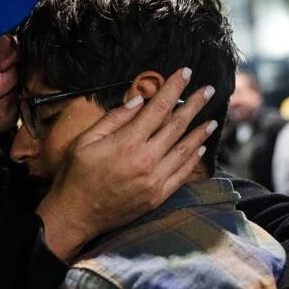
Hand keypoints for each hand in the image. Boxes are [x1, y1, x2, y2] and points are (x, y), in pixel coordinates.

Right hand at [36, 67, 216, 260]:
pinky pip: (182, 174)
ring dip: (200, 132)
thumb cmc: (75, 175)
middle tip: (208, 90)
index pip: (158, 108)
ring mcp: (154, 180)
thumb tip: (138, 100)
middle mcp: (146, 160)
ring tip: (212, 119)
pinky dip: (194, 159)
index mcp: (127, 142)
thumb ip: (113, 119)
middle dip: (194, 105)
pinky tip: (200, 148)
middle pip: (177, 125)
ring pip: (185, 150)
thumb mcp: (85, 141)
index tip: (186, 73)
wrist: (76, 215)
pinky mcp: (157, 196)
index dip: (174, 88)